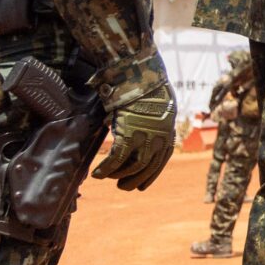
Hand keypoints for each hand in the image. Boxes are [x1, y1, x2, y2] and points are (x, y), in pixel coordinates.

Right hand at [91, 62, 177, 191]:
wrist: (141, 78)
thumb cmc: (147, 91)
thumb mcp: (157, 110)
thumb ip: (152, 125)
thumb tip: (140, 133)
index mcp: (167, 134)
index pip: (160, 163)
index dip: (150, 176)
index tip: (141, 187)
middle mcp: (159, 139)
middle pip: (146, 169)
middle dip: (133, 180)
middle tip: (121, 186)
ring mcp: (145, 138)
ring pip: (131, 167)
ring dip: (117, 175)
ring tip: (107, 177)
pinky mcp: (129, 136)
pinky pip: (115, 160)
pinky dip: (106, 169)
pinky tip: (97, 174)